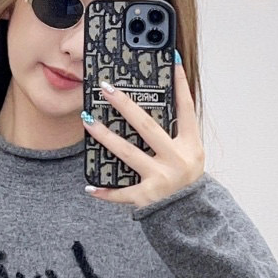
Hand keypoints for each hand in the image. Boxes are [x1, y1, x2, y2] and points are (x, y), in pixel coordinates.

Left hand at [83, 58, 204, 208]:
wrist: (190, 217)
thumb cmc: (186, 182)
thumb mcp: (190, 156)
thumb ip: (175, 135)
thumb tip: (146, 110)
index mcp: (191, 145)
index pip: (186, 108)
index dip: (180, 84)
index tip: (171, 60)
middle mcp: (177, 159)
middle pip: (147, 126)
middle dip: (125, 105)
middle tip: (107, 88)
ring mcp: (161, 178)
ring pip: (127, 153)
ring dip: (104, 136)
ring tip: (87, 120)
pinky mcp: (147, 197)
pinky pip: (121, 193)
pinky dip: (105, 191)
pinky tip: (90, 186)